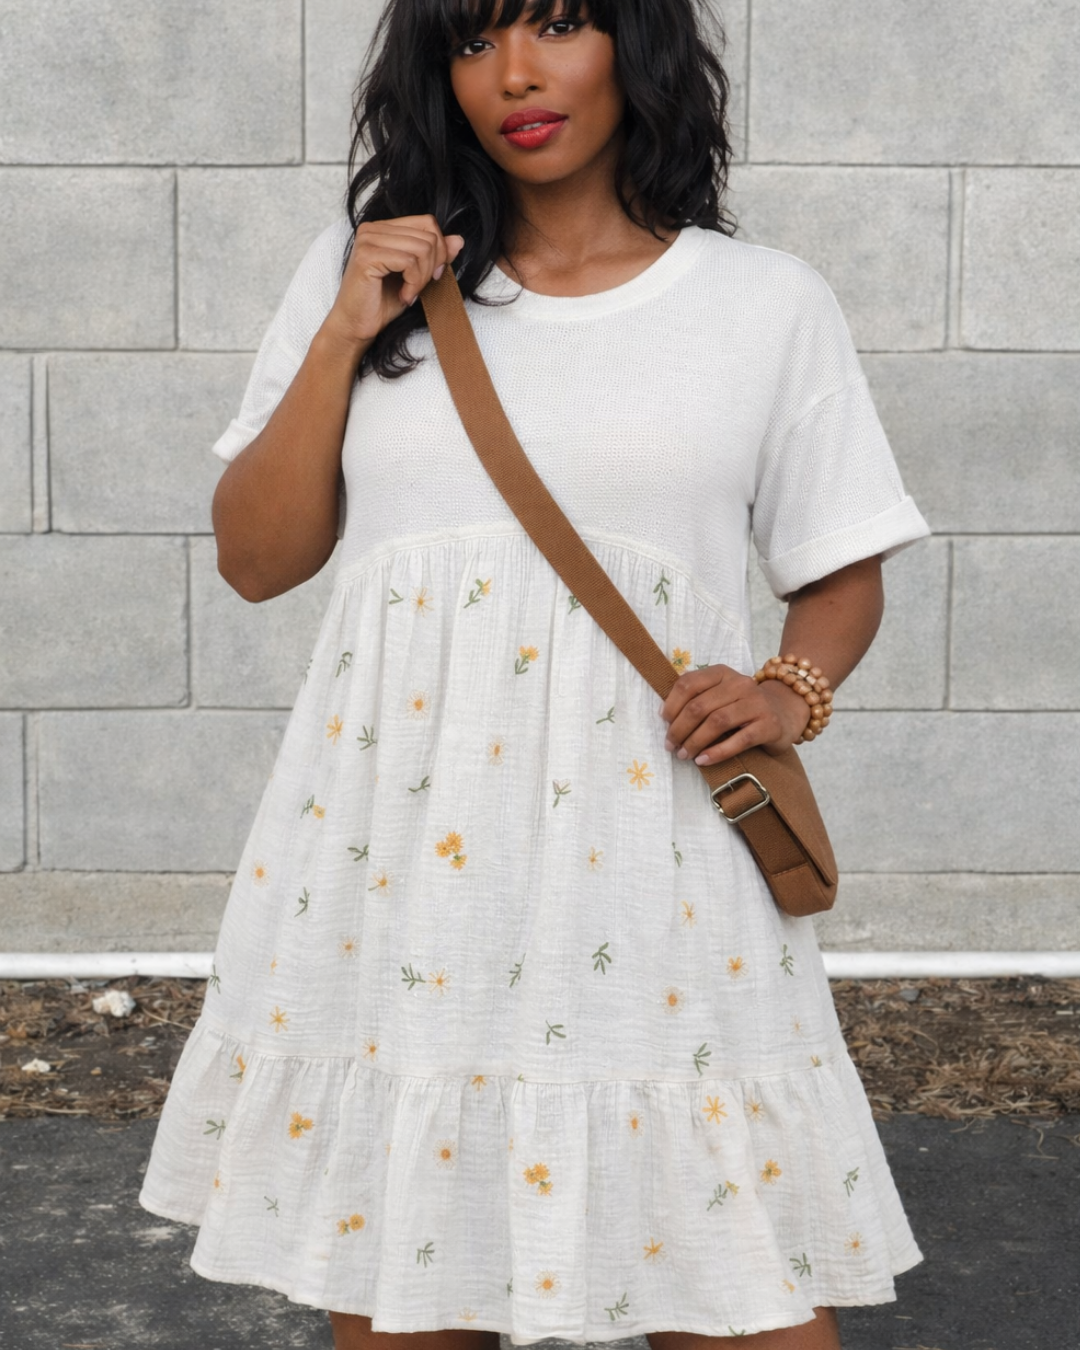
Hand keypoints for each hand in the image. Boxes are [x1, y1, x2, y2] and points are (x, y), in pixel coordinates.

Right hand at [322, 214, 464, 354]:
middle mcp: (373, 228)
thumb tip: (458, 239)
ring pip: (422, 248)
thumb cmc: (382, 303)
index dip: (439, 250)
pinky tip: (404, 296)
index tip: (433, 276)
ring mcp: (368, 240)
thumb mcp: (416, 277)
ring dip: (422, 278)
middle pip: (428, 235)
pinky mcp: (367, 256)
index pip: (427, 223)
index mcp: (384, 228)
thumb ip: (435, 256)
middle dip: (432, 267)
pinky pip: (409, 261)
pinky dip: (413, 283)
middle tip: (418, 288)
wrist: (356, 326)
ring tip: (409, 293)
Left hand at [660, 664, 810, 765]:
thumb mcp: (721, 694)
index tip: (664, 722)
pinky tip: (703, 760)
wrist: (786, 712)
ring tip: (684, 755)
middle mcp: (740, 684)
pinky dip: (717, 752)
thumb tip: (667, 718)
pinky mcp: (769, 724)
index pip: (688, 684)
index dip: (672, 705)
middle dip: (679, 729)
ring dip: (695, 742)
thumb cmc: (743, 707)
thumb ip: (698, 698)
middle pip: (700, 706)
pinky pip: (739, 740)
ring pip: (717, 722)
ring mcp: (756, 703)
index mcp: (722, 673)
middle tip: (671, 746)